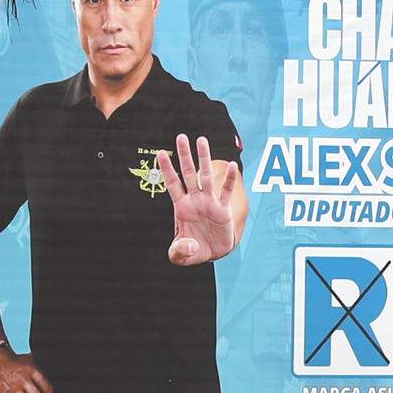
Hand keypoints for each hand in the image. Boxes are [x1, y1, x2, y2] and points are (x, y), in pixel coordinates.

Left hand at [158, 134, 241, 265]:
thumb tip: (188, 245)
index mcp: (181, 207)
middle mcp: (194, 200)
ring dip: (204, 159)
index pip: (172, 184)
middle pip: (188, 173)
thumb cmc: (193, 250)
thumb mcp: (180, 255)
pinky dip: (229, 179)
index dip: (167, 169)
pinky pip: (225, 192)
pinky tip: (232, 166)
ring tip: (202, 140)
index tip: (160, 153)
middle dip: (184, 156)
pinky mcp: (223, 210)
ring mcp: (209, 203)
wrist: (212, 253)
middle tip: (181, 137)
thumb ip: (178, 251)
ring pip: (206, 177)